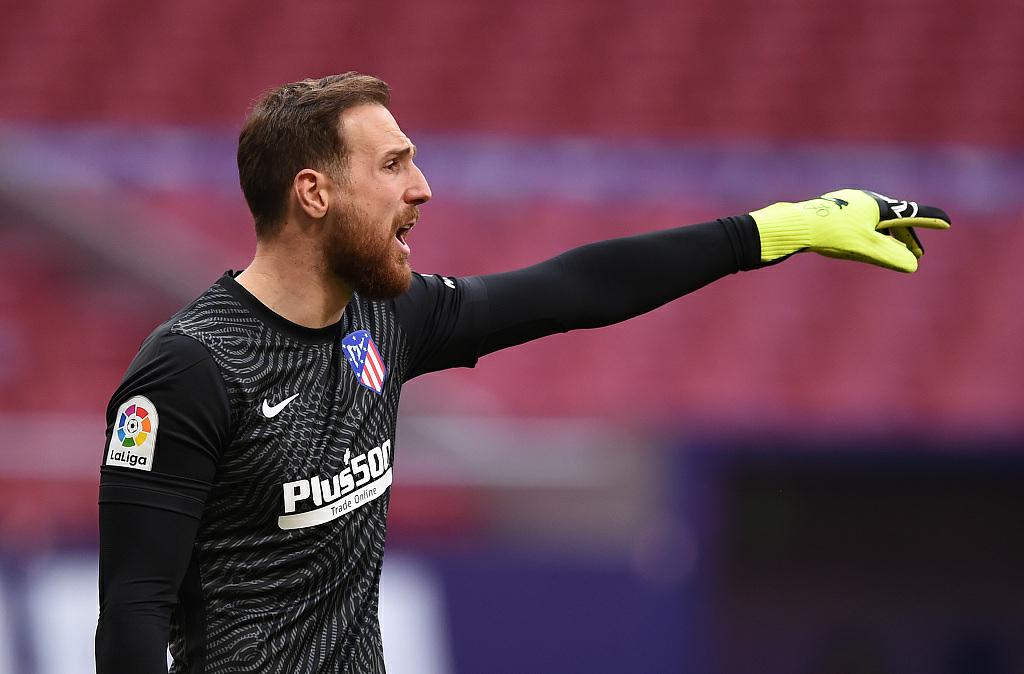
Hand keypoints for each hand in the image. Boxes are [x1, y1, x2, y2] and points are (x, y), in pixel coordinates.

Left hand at [750, 189, 950, 271]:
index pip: (910, 214)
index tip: (946, 224)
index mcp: (877, 205)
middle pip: (893, 218)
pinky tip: (864, 242)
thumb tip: (912, 265)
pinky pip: (860, 221)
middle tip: (917, 253)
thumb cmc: (832, 235)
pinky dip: (871, 233)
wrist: (795, 226)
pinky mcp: (832, 210)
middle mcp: (864, 199)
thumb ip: (891, 257)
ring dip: (888, 236)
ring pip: (875, 220)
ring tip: (893, 251)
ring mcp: (847, 203)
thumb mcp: (866, 248)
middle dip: (906, 236)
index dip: (929, 221)